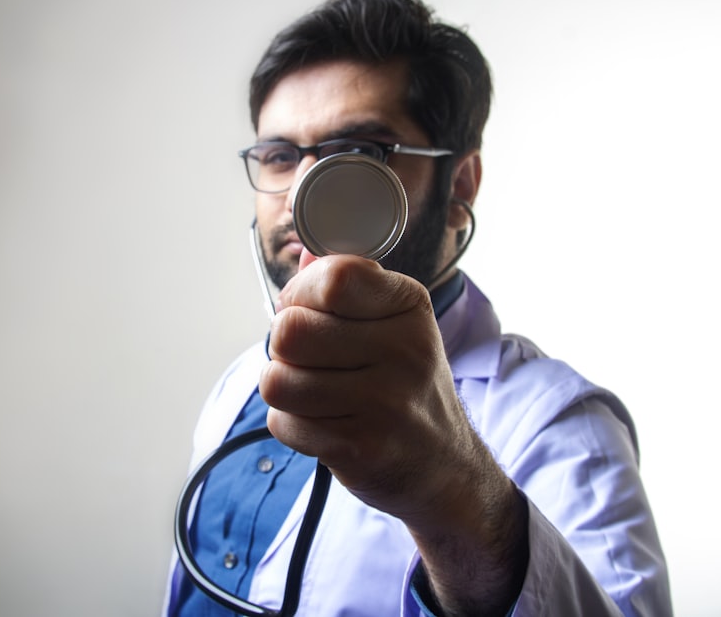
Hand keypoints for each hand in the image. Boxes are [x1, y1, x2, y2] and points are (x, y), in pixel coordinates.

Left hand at [262, 254, 463, 514]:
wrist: (443, 465)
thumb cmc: (406, 385)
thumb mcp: (394, 323)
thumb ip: (347, 286)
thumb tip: (306, 254)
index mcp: (410, 306)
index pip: (331, 278)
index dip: (302, 293)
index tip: (311, 309)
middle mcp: (404, 350)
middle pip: (289, 331)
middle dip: (286, 347)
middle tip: (311, 360)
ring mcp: (385, 402)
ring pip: (277, 380)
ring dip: (286, 389)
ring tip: (317, 393)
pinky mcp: (361, 447)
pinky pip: (283, 423)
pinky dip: (293, 425)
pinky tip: (326, 424)